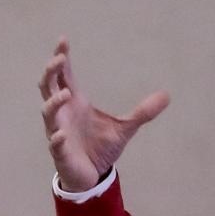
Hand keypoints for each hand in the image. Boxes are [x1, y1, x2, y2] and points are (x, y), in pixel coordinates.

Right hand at [37, 38, 169, 190]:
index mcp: (76, 102)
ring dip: (54, 102)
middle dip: (51, 72)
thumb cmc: (101, 148)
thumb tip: (167, 96)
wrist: (93, 175)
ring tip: (66, 94)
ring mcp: (58, 131)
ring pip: (48, 112)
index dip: (61, 58)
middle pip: (48, 86)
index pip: (63, 75)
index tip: (63, 40)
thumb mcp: (125, 128)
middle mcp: (63, 113)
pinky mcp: (60, 152)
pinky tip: (61, 135)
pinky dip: (57, 139)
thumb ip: (143, 112)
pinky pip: (55, 143)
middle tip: (59, 59)